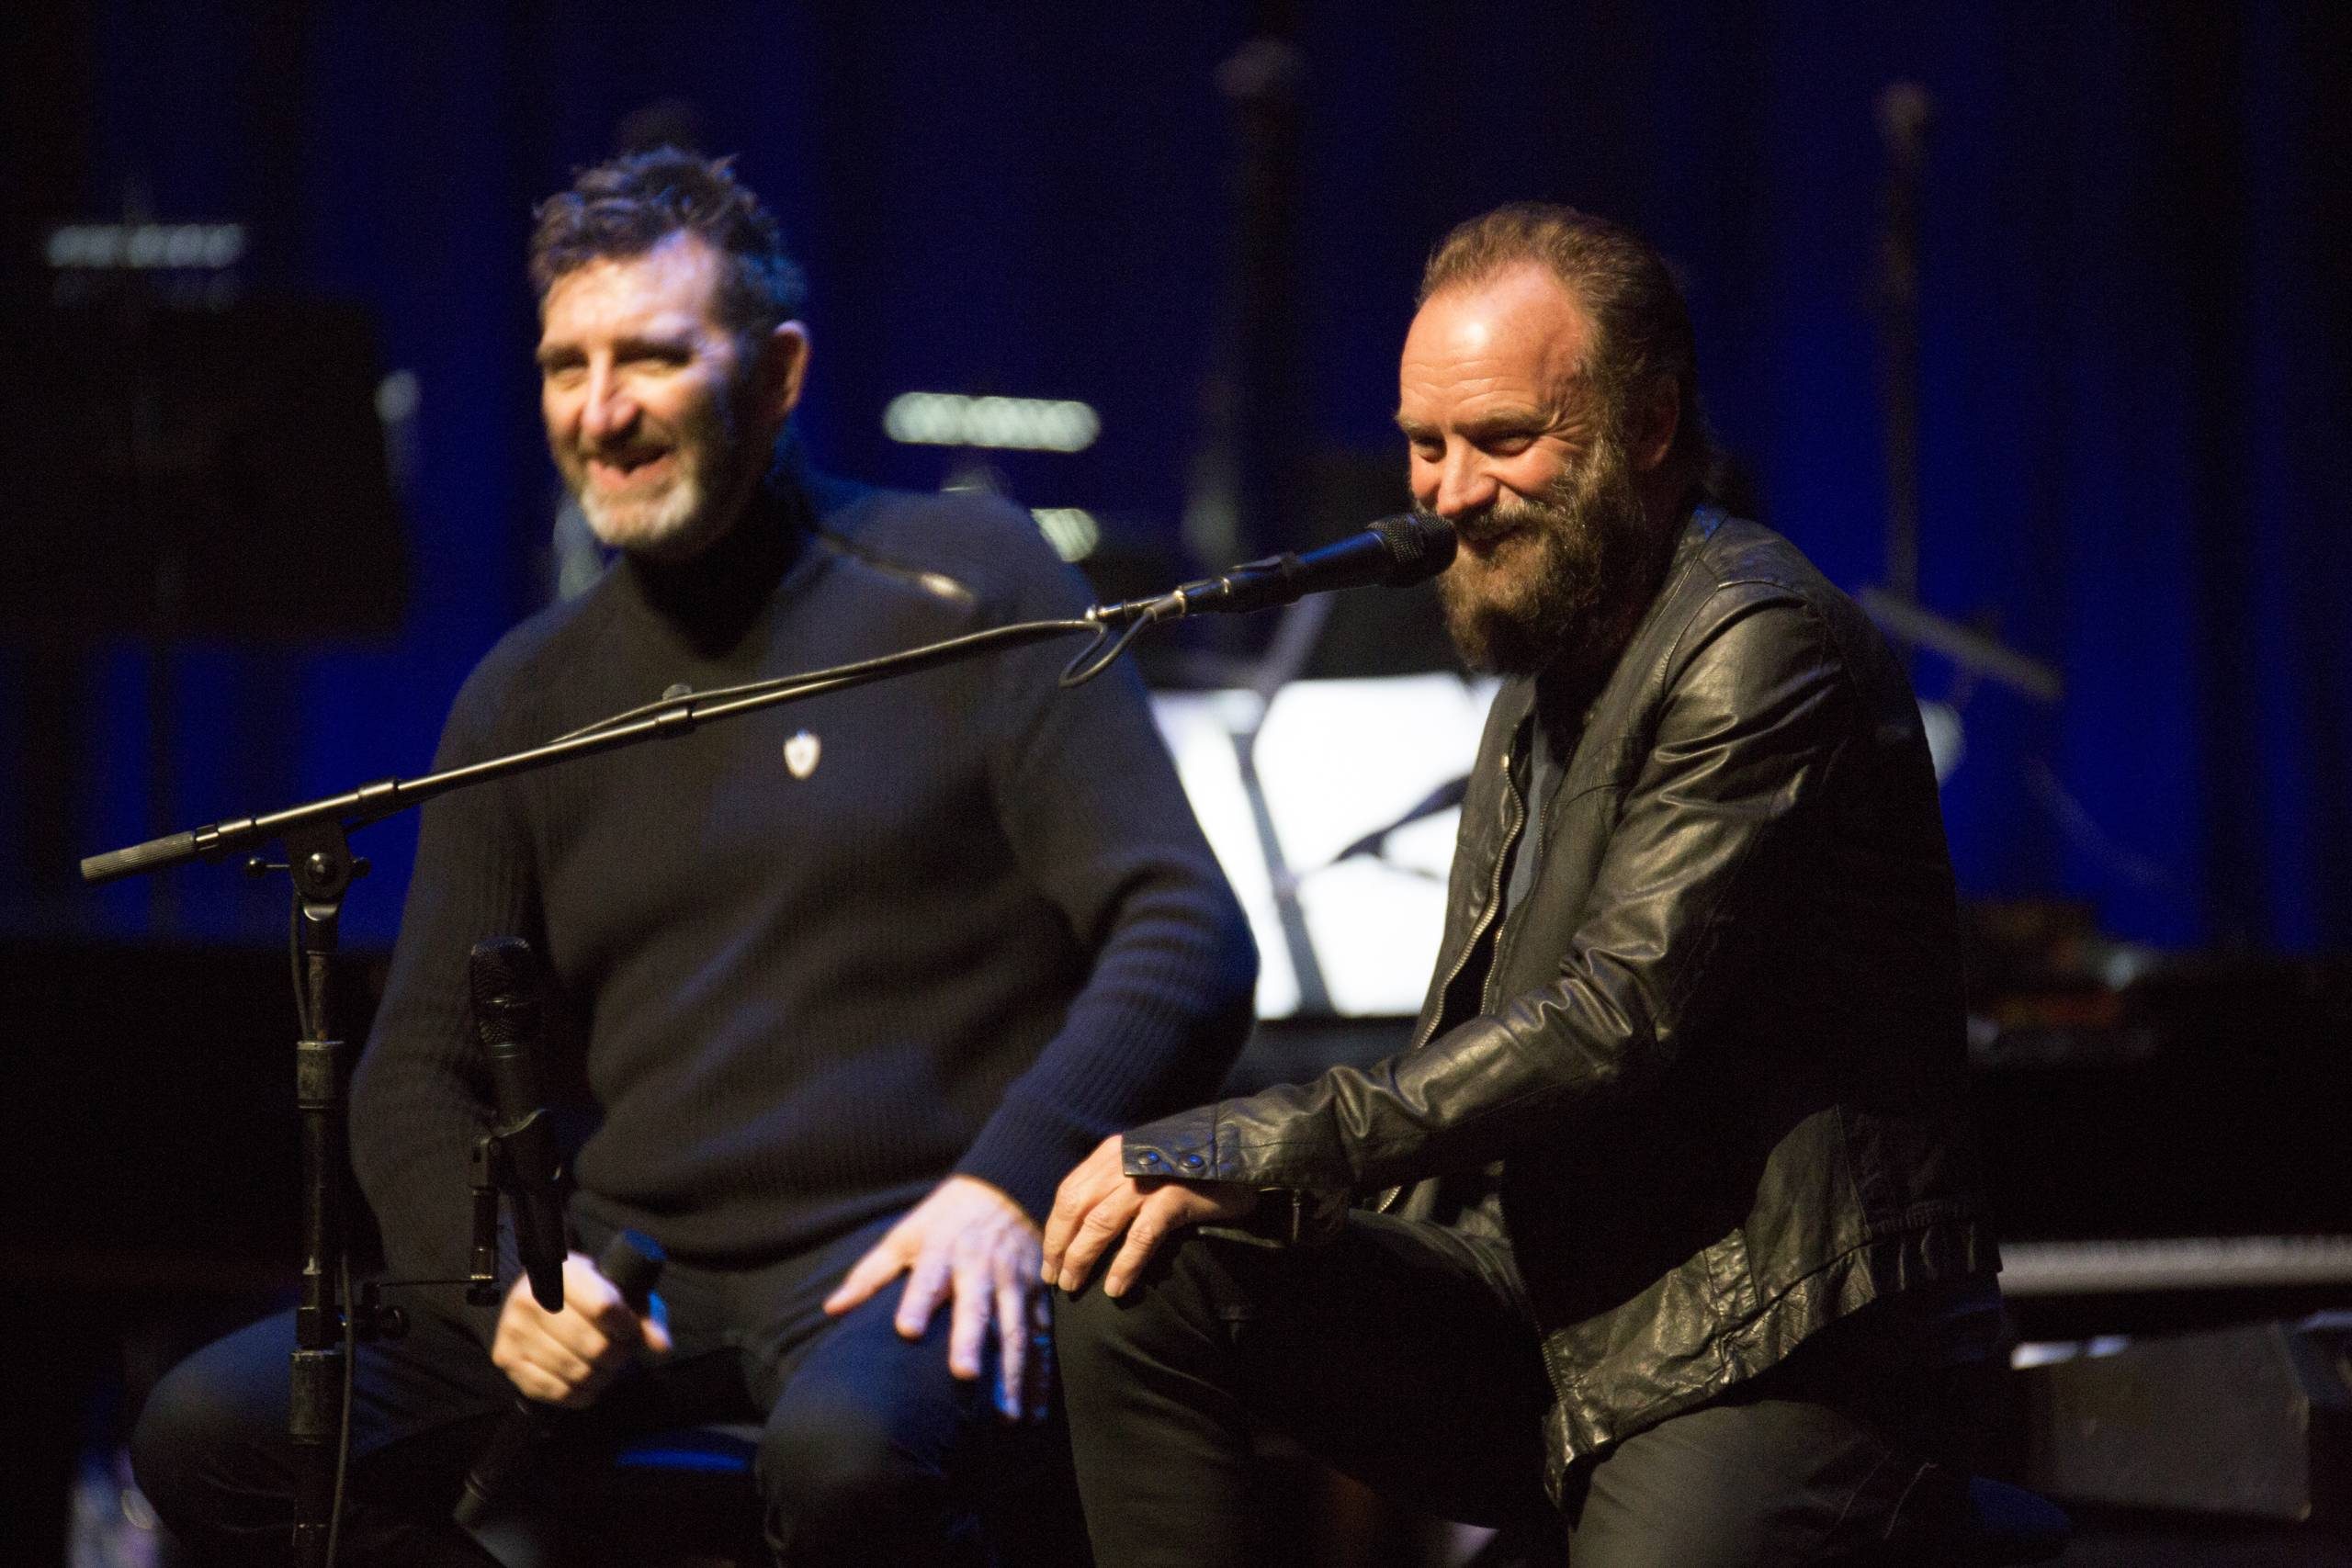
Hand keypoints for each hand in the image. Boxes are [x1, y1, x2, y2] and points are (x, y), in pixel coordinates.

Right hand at [489, 1250, 670, 1408]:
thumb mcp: (618, 1290)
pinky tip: (588, 1383)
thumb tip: (662, 1347)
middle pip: (593, 1345)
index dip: (626, 1326)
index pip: (603, 1307)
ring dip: (602, 1378)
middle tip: (621, 1354)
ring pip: (576, 1372)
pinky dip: (581, 1394)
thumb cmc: (588, 1292)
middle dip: (617, 1356)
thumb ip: (646, 1316)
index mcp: (561, 1272)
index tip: (631, 1330)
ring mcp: (513, 1331)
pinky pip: (555, 1392)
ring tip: (606, 1368)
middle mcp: (529, 1299)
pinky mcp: (506, 1359)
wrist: (538, 1295)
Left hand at [822, 1175, 1047, 1420]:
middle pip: (977, 1309)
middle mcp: (980, 1269)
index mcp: (943, 1253)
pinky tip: (1036, 1411)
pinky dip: (1040, 1376)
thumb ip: (870, 1274)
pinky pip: (1041, 1339)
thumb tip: (832, 1309)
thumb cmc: (944, 1221)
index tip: (906, 1329)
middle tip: (963, 1376)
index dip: (918, 1302)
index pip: (927, 1279)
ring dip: (1012, 1373)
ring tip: (1006, 1416)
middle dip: (971, 1341)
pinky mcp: (1037, 1296)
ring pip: (1016, 1331)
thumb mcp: (905, 1236)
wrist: (1004, 1189)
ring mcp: (1013, 1284)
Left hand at [1042, 1134, 1257, 1298]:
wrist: (1241, 1154)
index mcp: (1112, 1154)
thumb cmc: (1189, 1170)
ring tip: (1075, 1287)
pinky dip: (1125, 1264)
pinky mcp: (1176, 1196)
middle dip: (1061, 1247)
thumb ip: (1115, 1188)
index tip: (1049, 1261)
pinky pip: (1142, 1236)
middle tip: (1058, 1281)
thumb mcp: (1144, 1169)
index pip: (1069, 1192)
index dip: (1054, 1230)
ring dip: (1082, 1258)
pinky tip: (1117, 1289)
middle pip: (1077, 1207)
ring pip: (1101, 1222)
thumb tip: (1082, 1232)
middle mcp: (1124, 1161)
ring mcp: (1150, 1179)